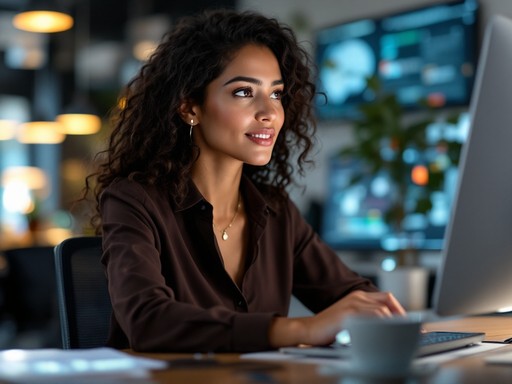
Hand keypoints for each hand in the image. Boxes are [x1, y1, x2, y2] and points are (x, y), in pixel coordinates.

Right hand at [269, 290, 405, 347]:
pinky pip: (372, 318)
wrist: (308, 330)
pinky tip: (386, 337)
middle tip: (409, 332)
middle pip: (388, 301)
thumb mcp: (351, 319)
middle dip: (401, 317)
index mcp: (358, 296)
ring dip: (394, 324)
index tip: (410, 324)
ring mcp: (352, 304)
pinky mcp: (348, 314)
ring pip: (382, 311)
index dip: (400, 310)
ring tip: (399, 336)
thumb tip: (388, 327)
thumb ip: (366, 318)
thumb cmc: (329, 329)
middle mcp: (357, 296)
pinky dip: (382, 327)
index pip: (387, 298)